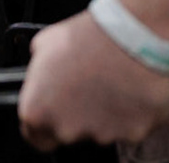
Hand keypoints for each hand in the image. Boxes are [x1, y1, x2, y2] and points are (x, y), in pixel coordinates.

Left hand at [18, 10, 168, 150]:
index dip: (45, 123)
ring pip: (101, 130)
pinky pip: (131, 127)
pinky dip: (132, 113)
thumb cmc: (87, 36)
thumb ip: (39, 73)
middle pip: (69, 132)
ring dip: (105, 113)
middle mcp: (67, 130)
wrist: (130, 34)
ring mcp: (101, 135)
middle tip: (87, 86)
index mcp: (38, 111)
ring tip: (111, 81)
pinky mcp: (133, 134)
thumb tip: (43, 75)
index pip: (35, 135)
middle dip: (77, 114)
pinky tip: (131, 88)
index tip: (55, 110)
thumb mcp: (43, 45)